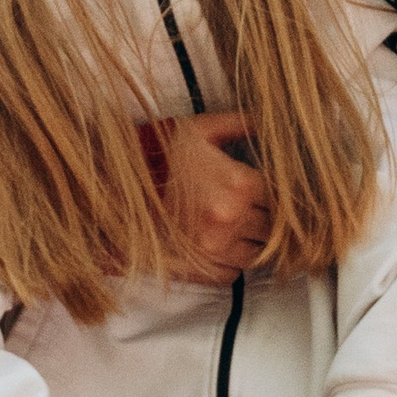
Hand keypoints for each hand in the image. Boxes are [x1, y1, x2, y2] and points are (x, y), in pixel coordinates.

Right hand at [154, 110, 270, 283]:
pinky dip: (230, 263)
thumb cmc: (158, 158)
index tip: (261, 193)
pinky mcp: (201, 268)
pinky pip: (233, 273)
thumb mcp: (198, 130)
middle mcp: (232, 218)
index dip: (272, 195)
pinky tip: (218, 246)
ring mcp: (217, 247)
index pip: (280, 197)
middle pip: (273, 228)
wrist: (115, 191)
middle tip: (248, 211)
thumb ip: (237, 123)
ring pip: (257, 254)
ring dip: (250, 243)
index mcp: (239, 183)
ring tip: (233, 229)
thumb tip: (263, 122)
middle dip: (264, 220)